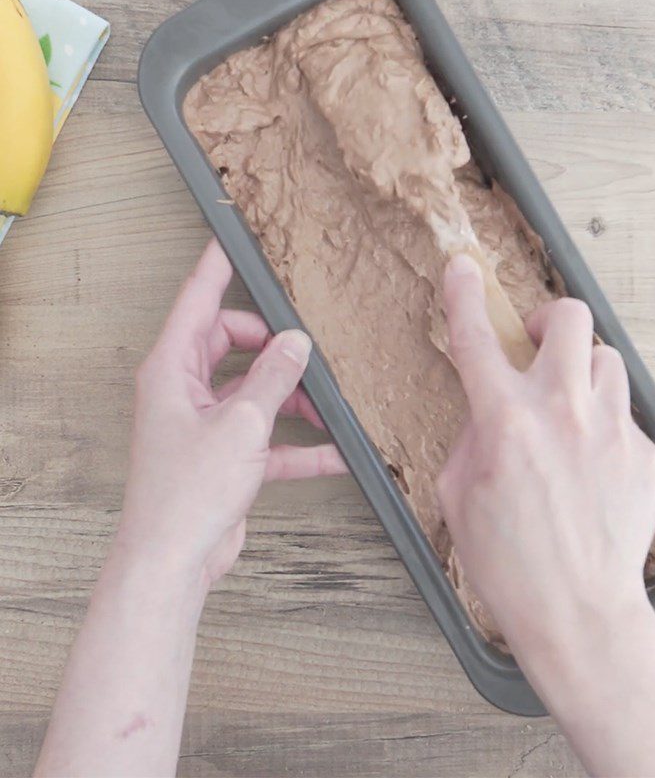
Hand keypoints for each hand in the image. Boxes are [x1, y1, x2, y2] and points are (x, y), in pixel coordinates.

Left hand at [116, 239, 345, 588]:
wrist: (176, 559)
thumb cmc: (187, 493)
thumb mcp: (242, 423)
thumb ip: (274, 378)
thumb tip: (297, 343)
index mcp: (173, 370)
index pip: (197, 302)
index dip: (217, 268)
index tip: (234, 241)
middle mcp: (186, 391)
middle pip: (233, 344)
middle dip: (273, 347)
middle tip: (305, 347)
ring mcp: (207, 424)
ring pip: (256, 391)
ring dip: (293, 398)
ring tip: (328, 405)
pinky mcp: (227, 456)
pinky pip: (269, 437)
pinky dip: (299, 444)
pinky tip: (334, 452)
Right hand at [437, 254, 654, 657]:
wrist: (577, 612)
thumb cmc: (510, 563)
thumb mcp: (459, 495)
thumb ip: (473, 438)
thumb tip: (489, 413)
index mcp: (505, 420)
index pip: (476, 338)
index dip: (465, 296)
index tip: (464, 271)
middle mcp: (562, 411)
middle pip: (569, 319)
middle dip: (549, 319)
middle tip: (537, 344)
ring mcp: (611, 429)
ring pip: (605, 360)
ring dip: (581, 373)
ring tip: (568, 409)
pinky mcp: (645, 454)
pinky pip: (624, 417)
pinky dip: (603, 428)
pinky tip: (592, 466)